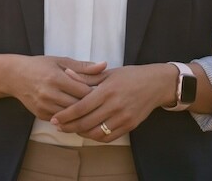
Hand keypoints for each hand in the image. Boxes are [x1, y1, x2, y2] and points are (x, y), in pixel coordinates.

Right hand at [8, 56, 106, 120]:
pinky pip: (61, 121)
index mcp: (56, 78)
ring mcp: (44, 106)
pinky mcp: (41, 115)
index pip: (83, 91)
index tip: (103, 92)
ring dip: (81, 114)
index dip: (96, 93)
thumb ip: (83, 66)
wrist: (15, 76)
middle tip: (101, 103)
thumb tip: (104, 65)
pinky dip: (70, 118)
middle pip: (78, 105)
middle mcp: (49, 94)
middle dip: (91, 105)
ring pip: (70, 116)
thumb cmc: (40, 65)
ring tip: (92, 110)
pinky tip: (77, 115)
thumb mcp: (60, 61)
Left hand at [50, 63, 174, 141]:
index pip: (81, 107)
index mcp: (107, 91)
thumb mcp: (108, 73)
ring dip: (81, 134)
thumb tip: (67, 74)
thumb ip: (86, 77)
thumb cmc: (130, 76)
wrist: (155, 84)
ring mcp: (123, 117)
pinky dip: (96, 137)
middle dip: (69, 127)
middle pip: (86, 123)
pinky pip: (109, 137)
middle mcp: (115, 106)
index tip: (55, 119)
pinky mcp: (130, 126)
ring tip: (72, 129)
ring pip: (96, 133)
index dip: (66, 115)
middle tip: (58, 126)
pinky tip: (88, 132)